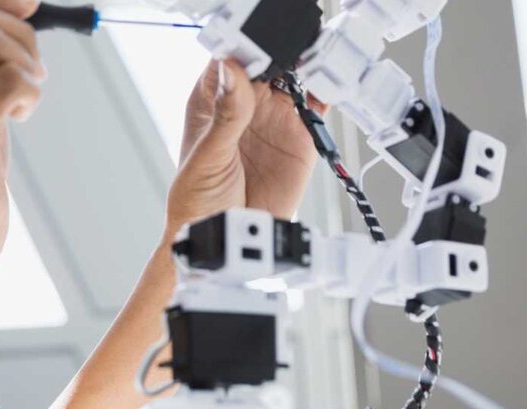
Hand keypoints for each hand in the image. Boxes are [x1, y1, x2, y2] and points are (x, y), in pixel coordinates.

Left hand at [166, 59, 330, 231]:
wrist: (227, 242)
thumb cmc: (198, 202)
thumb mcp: (208, 157)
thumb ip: (225, 115)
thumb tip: (231, 70)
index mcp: (213, 101)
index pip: (230, 58)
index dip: (245, 47)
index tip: (258, 47)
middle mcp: (245, 105)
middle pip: (267, 61)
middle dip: (281, 51)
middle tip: (292, 51)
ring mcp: (273, 120)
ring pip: (295, 79)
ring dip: (306, 67)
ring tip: (313, 64)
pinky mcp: (299, 139)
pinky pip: (317, 108)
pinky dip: (327, 92)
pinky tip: (328, 86)